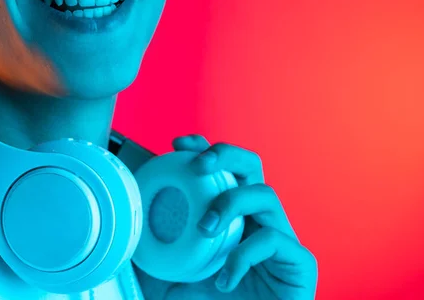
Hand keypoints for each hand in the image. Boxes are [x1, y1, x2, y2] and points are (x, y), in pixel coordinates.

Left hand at [135, 134, 317, 299]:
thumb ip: (155, 258)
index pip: (224, 168)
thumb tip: (124, 239)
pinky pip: (273, 241)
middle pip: (251, 165)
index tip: (178, 145)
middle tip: (199, 168)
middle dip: (225, 155)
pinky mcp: (299, 261)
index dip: (205, 148)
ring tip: (205, 228)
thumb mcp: (172, 280)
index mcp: (233, 216)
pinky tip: (225, 278)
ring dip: (231, 202)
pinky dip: (244, 255)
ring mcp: (281, 237)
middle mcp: (257, 219)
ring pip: (266, 194)